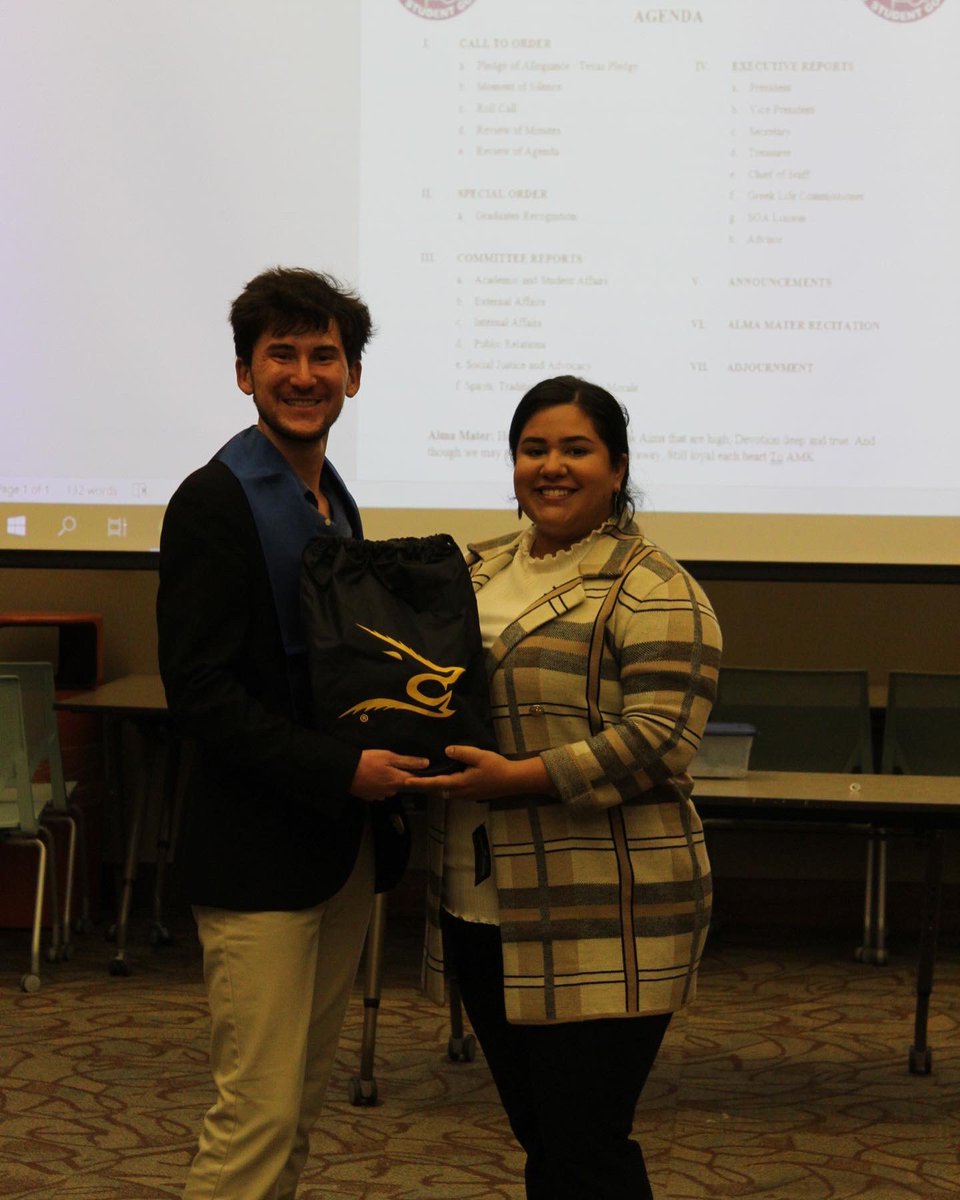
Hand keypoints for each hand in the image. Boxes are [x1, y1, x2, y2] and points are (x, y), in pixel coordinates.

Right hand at [350, 749, 429, 801]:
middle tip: (392, 765)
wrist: (345, 772)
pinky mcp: (370, 797)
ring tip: (380, 770)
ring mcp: (380, 796)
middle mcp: (391, 791)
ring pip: (390, 788)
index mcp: (398, 780)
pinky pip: (379, 791)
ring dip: (388, 781)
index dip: (422, 776)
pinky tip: (372, 777)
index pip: (416, 780)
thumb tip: (427, 763)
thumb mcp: (389, 756)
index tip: (427, 774)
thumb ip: (408, 761)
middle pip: (401, 783)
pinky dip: (378, 785)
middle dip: (400, 776)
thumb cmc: (368, 761)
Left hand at [404, 745, 554, 803]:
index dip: (419, 782)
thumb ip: (462, 753)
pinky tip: (437, 779)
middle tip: (405, 780)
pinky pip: (449, 791)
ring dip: (430, 786)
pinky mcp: (469, 794)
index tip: (405, 781)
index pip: (434, 784)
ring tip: (417, 779)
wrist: (513, 781)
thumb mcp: (479, 756)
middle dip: (420, 786)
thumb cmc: (497, 767)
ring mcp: (464, 795)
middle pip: (435, 790)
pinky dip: (440, 786)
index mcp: (459, 784)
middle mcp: (458, 793)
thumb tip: (447, 750)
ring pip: (442, 791)